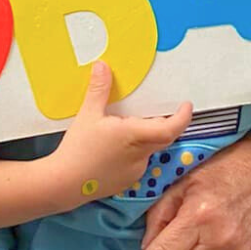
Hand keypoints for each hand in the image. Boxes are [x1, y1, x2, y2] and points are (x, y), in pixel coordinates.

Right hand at [52, 62, 192, 202]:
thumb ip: (99, 90)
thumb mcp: (87, 115)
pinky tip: (115, 146)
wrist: (63, 184)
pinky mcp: (127, 180)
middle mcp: (141, 154)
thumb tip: (103, 65)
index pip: (170, 128)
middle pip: (162, 136)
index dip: (183, 117)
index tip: (186, 105)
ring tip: (125, 125)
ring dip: (145, 136)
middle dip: (162, 122)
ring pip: (149, 149)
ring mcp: (136, 170)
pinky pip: (139, 161)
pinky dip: (134, 149)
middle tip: (153, 109)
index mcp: (135, 136)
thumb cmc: (77, 149)